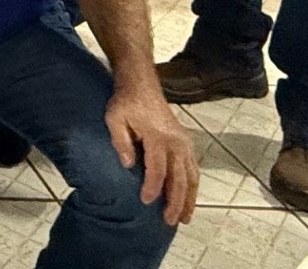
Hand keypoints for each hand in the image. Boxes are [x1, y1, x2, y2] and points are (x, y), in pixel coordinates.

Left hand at [105, 84, 198, 225]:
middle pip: (179, 177)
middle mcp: (176, 141)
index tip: (146, 201)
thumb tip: (128, 165)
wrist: (142, 85)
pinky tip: (188, 199)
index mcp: (158, 136)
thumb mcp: (114, 118)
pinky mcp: (186, 143)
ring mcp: (184, 143)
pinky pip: (193, 169)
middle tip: (170, 221)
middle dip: (176, 201)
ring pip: (191, 176)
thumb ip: (121, 141)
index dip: (153, 187)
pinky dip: (193, 186)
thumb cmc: (126, 102)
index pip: (158, 168)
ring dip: (189, 198)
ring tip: (184, 218)